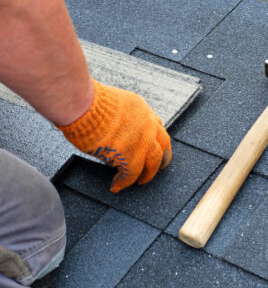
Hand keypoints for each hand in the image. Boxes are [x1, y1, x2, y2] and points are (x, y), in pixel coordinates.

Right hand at [57, 79, 171, 192]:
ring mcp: (141, 141)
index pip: (157, 126)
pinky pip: (130, 175)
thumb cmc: (89, 101)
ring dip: (147, 175)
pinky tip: (116, 186)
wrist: (84, 105)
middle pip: (163, 146)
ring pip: (153, 163)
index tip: (155, 146)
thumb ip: (121, 114)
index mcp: (142, 110)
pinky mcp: (129, 156)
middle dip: (162, 159)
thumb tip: (114, 124)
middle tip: (159, 168)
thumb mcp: (114, 101)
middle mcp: (147, 125)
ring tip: (141, 182)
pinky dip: (123, 183)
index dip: (156, 139)